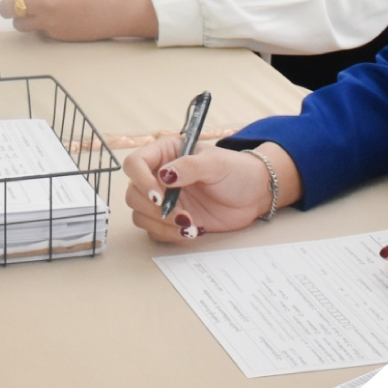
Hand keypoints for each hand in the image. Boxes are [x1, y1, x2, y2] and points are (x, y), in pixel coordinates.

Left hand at [0, 0, 156, 40]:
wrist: (112, 9)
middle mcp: (42, 1)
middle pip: (7, 6)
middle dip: (8, 5)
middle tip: (17, 3)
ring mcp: (47, 20)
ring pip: (16, 22)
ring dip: (20, 18)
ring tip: (32, 13)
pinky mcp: (53, 34)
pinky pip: (35, 30)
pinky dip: (37, 26)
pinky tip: (49, 20)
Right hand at [123, 137, 293, 242]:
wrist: (253, 195)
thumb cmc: (236, 171)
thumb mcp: (215, 163)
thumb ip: (189, 166)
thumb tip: (164, 175)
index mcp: (165, 153)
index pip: (135, 164)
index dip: (141, 181)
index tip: (159, 196)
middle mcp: (159, 176)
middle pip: (133, 194)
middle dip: (154, 209)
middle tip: (181, 214)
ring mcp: (164, 199)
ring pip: (140, 215)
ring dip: (161, 224)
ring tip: (189, 225)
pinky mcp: (170, 219)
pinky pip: (155, 231)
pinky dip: (169, 234)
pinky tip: (191, 231)